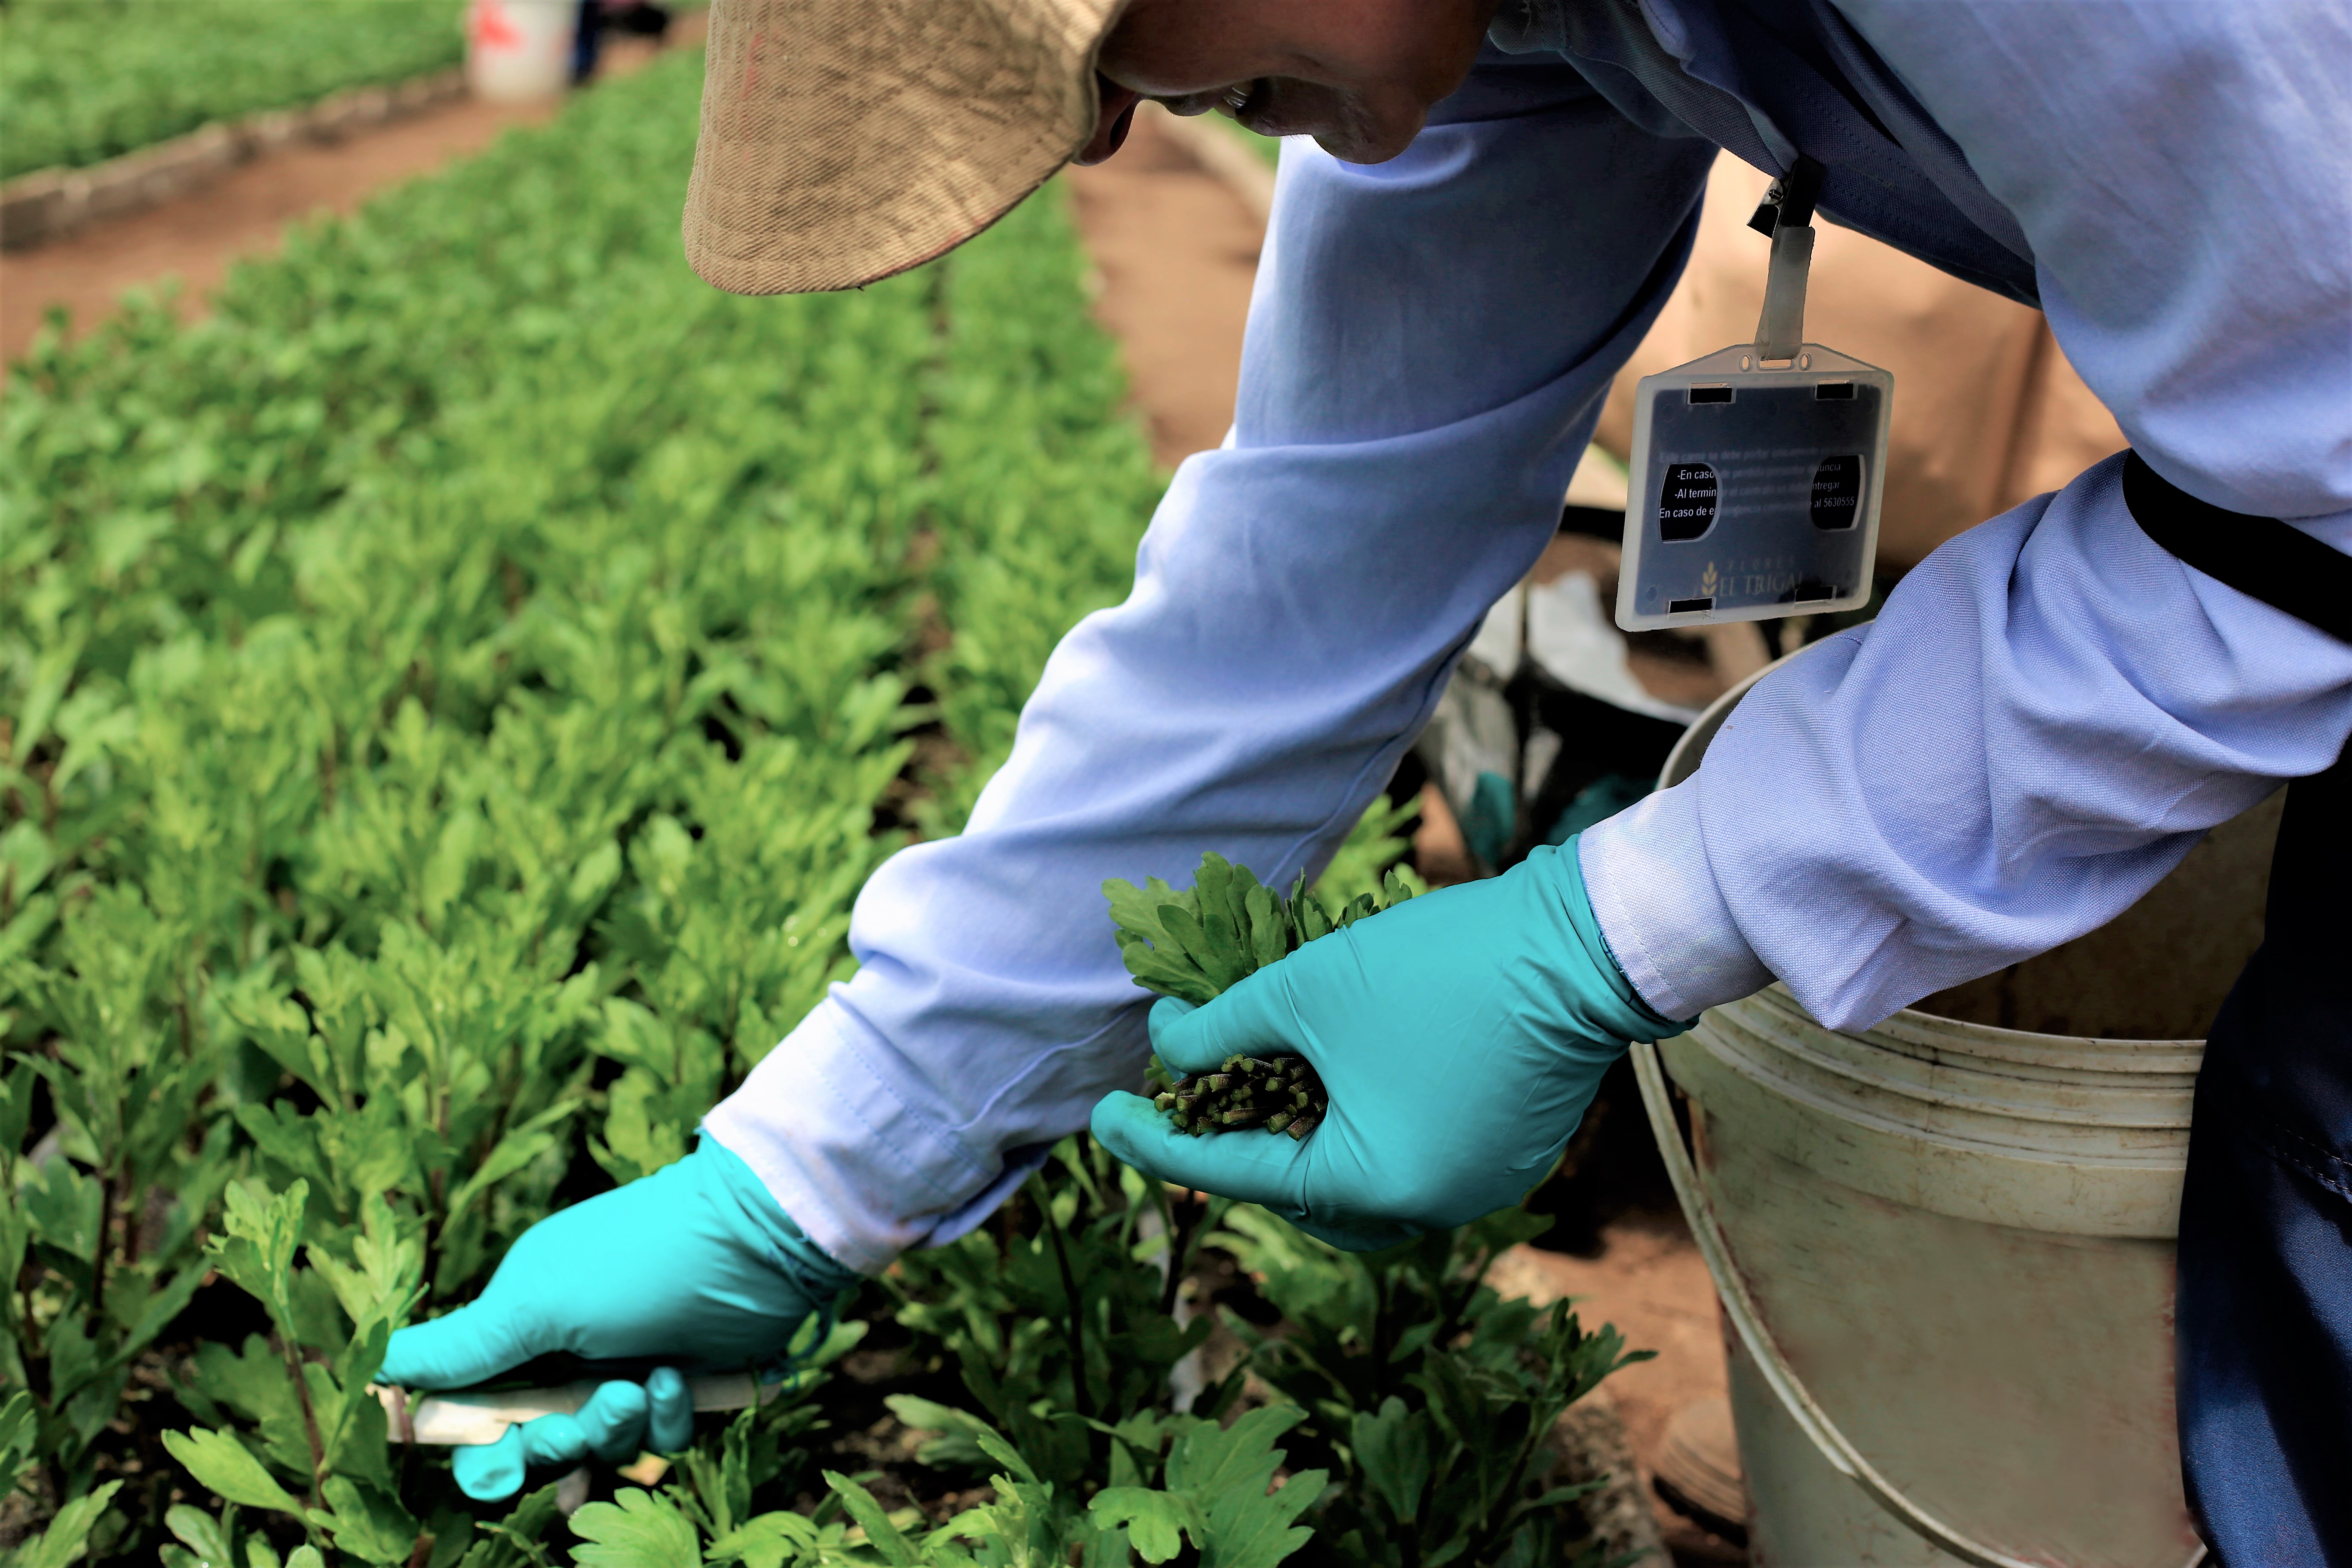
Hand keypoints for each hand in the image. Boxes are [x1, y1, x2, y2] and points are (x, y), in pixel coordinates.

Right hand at [379, 1139, 859, 1499]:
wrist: (755, 1240)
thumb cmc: (638, 1259)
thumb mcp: (537, 1302)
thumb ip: (462, 1346)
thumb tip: (375, 1365)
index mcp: (523, 1323)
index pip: (478, 1409)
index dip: (479, 1449)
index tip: (494, 1467)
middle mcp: (570, 1349)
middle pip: (538, 1442)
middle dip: (555, 1446)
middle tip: (579, 1423)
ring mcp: (627, 1366)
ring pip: (600, 1444)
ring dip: (616, 1428)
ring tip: (642, 1384)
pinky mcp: (681, 1384)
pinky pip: (658, 1437)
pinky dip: (667, 1417)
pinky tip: (678, 1378)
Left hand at [1090, 839, 1688, 1250]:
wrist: (1581, 944)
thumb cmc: (1437, 969)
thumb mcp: (1304, 991)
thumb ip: (1221, 1030)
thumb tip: (1167, 1048)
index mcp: (1373, 1186)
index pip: (1235, 1174)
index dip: (1159, 1142)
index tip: (1102, 1116)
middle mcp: (1430, 1208)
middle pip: (1300, 1197)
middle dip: (1237, 1151)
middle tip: (1191, 1100)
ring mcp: (1477, 1187)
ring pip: (1359, 1187)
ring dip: (1303, 1143)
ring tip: (1262, 1086)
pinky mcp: (1508, 1154)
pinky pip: (1413, 1163)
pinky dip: (1364, 1131)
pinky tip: (1340, 1078)